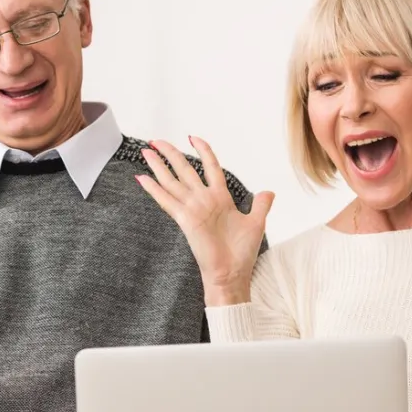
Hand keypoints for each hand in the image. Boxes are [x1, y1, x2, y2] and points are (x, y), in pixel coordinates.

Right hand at [138, 137, 273, 305]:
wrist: (232, 274)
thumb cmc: (241, 253)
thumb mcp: (256, 223)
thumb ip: (261, 205)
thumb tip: (269, 191)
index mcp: (220, 198)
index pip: (210, 167)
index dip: (203, 151)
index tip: (193, 138)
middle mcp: (204, 200)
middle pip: (184, 169)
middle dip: (170, 153)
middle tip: (156, 140)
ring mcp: (193, 209)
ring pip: (172, 181)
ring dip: (158, 165)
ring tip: (146, 151)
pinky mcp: (185, 220)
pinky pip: (166, 200)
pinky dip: (154, 189)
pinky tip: (142, 177)